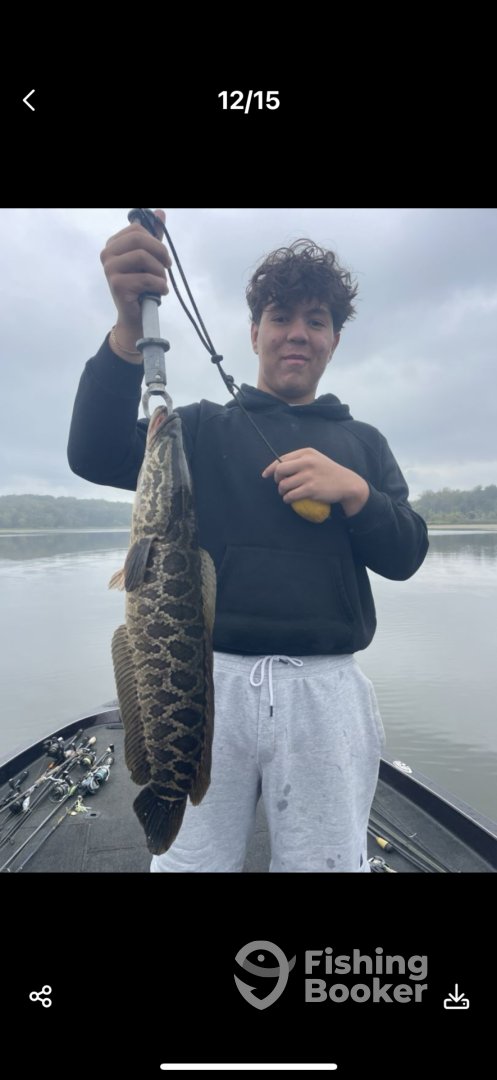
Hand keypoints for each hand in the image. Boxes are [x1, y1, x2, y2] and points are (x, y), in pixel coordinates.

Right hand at [100, 209, 171, 340]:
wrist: (136, 317)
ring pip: (143, 257)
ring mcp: (109, 269)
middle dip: (160, 252)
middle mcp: (107, 254)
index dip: (156, 241)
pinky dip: (159, 285)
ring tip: (162, 283)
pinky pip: (146, 277)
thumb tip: (160, 213)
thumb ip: (153, 237)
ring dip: (160, 272)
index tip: (164, 257)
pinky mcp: (116, 284)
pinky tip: (160, 292)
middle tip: (167, 266)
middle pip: (139, 239)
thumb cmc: (142, 287)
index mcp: (113, 245)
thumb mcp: (149, 259)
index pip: (137, 229)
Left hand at [262, 448, 369, 516]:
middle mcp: (307, 462)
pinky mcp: (311, 489)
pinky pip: (291, 495)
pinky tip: (290, 499)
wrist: (347, 483)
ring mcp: (309, 475)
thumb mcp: (316, 460)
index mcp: (307, 453)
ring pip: (284, 485)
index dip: (271, 468)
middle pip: (280, 471)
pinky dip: (287, 499)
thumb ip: (299, 461)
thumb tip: (278, 468)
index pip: (282, 459)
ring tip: (287, 493)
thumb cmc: (329, 472)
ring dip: (282, 491)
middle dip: (277, 480)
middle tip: (281, 485)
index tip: (265, 475)